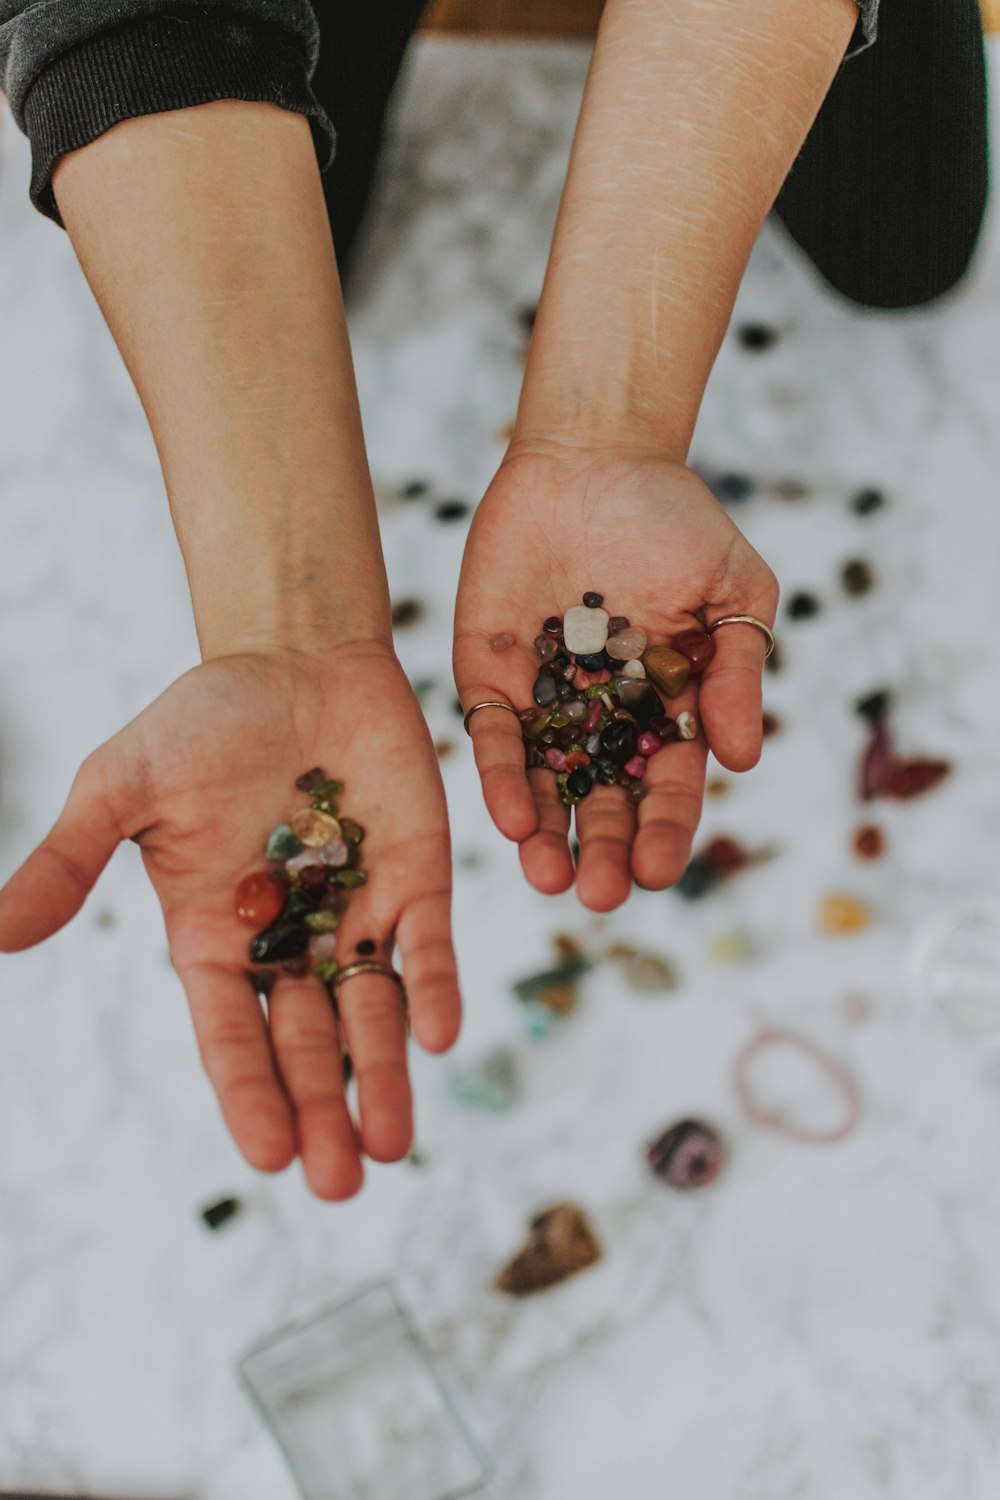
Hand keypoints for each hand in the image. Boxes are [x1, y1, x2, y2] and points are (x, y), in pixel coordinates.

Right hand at [0, 645, 459, 1198]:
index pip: (230, 1032)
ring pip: (371, 1011)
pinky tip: (435, 1035)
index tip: (267, 1157)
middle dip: (321, 1108)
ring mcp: (355, 912)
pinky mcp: (416, 877)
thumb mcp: (123, 788)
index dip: (248, 1092)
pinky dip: (432, 986)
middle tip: (342, 1180)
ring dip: (383, 1076)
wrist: (293, 659)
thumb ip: (70, 863)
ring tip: (392, 1145)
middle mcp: (288, 940)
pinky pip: (426, 944)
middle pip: (306, 1041)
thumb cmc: (202, 722)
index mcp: (214, 935)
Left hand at [454, 443, 778, 909]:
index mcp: (665, 706)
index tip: (658, 870)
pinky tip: (512, 818)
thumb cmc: (672, 518)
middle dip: (602, 849)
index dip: (665, 829)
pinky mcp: (488, 676)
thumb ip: (736, 670)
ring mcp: (542, 701)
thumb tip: (742, 760)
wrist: (591, 455)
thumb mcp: (730, 588)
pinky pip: (493, 737)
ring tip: (549, 878)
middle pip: (602, 800)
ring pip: (543, 786)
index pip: (667, 784)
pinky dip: (503, 776)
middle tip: (599, 894)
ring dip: (545, 835)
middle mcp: (601, 717)